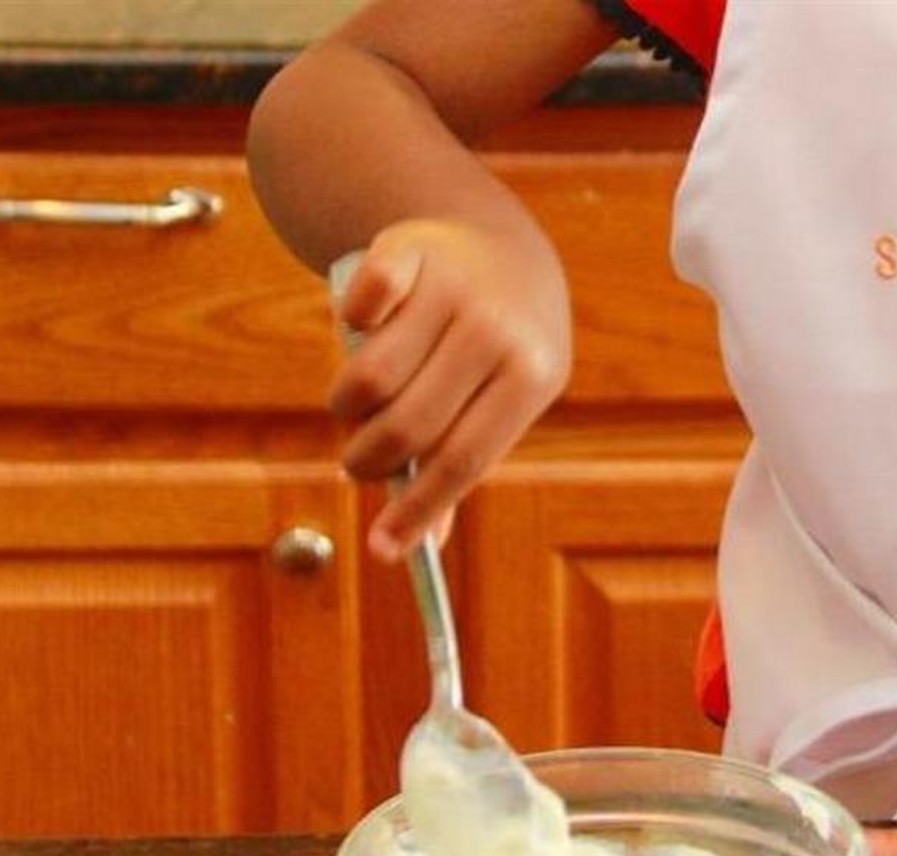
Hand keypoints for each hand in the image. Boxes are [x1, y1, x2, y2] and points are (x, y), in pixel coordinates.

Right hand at [332, 218, 571, 560]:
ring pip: (371, 376)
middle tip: (359, 465)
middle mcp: (496, 331)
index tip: (381, 550)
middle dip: (369, 461)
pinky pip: (358, 306)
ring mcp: (453, 287)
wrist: (503, 250)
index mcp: (531, 377)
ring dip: (349, 406)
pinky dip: (349, 325)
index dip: (420, 509)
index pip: (465, 458)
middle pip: (410, 423)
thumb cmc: (497, 354)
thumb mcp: (503, 403)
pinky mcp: (408, 249)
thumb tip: (419, 544)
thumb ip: (462, 463)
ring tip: (357, 409)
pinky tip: (366, 332)